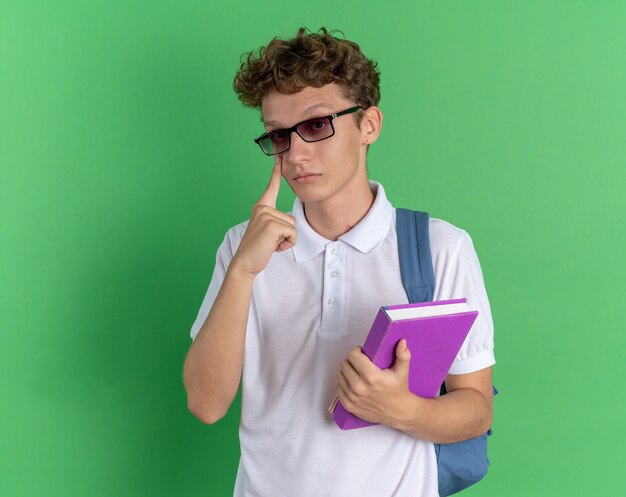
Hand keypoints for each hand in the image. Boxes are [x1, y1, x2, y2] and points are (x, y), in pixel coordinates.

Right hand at [230, 156, 297, 278]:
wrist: (244, 263)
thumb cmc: (257, 249)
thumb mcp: (267, 231)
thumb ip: (275, 221)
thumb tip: (288, 222)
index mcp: (261, 208)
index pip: (271, 187)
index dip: (276, 172)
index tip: (279, 157)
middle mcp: (263, 208)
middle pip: (291, 218)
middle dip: (285, 234)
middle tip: (269, 241)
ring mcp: (266, 215)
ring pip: (293, 227)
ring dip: (286, 240)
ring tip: (270, 244)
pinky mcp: (272, 225)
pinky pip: (293, 234)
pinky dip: (287, 244)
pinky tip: (273, 247)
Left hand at [335, 340, 414, 425]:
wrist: (398, 412)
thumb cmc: (399, 390)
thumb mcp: (403, 371)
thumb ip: (403, 355)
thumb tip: (402, 342)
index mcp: (371, 377)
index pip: (352, 356)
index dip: (357, 351)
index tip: (362, 353)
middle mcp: (359, 387)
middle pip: (344, 364)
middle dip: (352, 361)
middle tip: (360, 363)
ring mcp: (352, 398)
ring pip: (339, 375)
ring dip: (346, 372)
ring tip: (357, 372)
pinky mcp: (348, 405)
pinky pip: (338, 388)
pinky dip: (344, 383)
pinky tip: (353, 382)